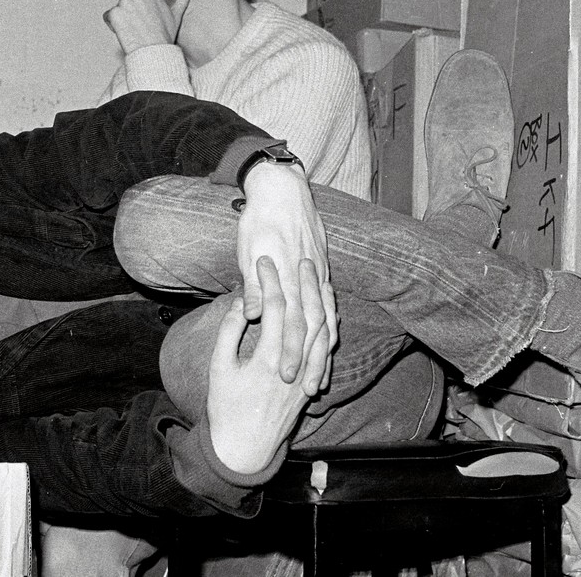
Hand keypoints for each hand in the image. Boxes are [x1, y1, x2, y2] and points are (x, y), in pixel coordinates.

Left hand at [103, 0, 193, 53]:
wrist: (154, 52)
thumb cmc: (165, 36)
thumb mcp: (176, 15)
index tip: (134, 7)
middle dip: (125, 7)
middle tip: (135, 23)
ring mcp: (125, 3)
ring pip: (115, 7)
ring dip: (120, 18)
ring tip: (133, 30)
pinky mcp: (114, 13)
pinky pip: (107, 17)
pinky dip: (112, 25)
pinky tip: (125, 33)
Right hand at [207, 258, 329, 473]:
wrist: (245, 448)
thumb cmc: (226, 407)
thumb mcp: (219, 368)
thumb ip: (229, 332)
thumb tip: (242, 304)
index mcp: (266, 359)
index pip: (273, 309)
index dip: (268, 281)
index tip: (262, 262)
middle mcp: (293, 366)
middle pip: (305, 315)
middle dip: (302, 284)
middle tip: (298, 259)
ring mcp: (306, 376)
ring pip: (323, 333)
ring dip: (323, 303)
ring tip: (319, 278)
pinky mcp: (311, 385)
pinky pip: (326, 352)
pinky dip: (329, 328)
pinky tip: (328, 312)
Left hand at [237, 162, 335, 391]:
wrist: (283, 189)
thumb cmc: (259, 219)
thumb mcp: (249, 248)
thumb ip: (253, 284)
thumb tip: (250, 315)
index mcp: (288, 278)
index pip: (292, 323)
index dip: (290, 352)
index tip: (285, 377)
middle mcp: (308, 280)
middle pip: (313, 328)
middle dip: (310, 361)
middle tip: (306, 391)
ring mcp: (318, 275)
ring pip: (326, 320)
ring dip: (323, 351)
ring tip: (321, 378)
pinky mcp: (322, 269)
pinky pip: (331, 304)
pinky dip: (331, 326)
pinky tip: (330, 342)